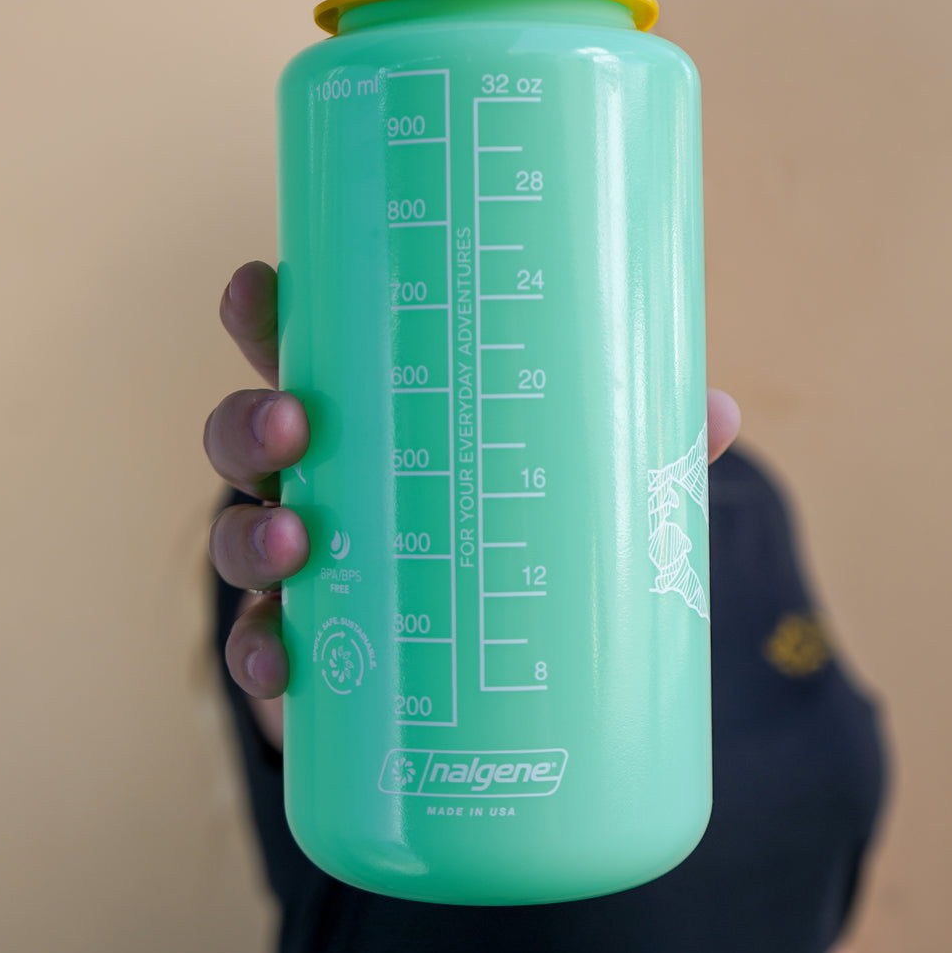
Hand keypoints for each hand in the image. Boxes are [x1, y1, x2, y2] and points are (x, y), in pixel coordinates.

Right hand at [205, 260, 741, 746]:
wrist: (483, 670)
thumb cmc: (513, 532)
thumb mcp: (568, 480)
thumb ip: (630, 444)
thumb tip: (716, 413)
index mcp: (371, 418)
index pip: (300, 350)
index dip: (263, 313)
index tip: (263, 282)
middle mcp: (320, 482)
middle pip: (247, 432)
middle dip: (251, 419)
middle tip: (298, 422)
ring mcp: (305, 563)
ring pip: (235, 531)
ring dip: (247, 531)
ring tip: (298, 541)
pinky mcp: (311, 648)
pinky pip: (252, 646)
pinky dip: (254, 652)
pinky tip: (280, 661)